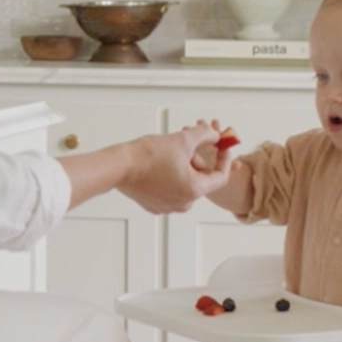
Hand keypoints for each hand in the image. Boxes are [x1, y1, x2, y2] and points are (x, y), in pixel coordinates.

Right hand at [119, 121, 234, 213]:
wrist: (118, 166)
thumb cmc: (146, 156)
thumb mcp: (183, 140)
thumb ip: (205, 135)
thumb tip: (215, 135)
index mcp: (194, 190)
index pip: (220, 177)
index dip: (224, 159)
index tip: (221, 147)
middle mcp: (183, 203)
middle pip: (201, 179)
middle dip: (198, 159)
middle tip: (190, 142)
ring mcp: (168, 206)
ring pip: (186, 183)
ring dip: (184, 166)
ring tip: (171, 151)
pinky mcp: (154, 205)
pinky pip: (170, 189)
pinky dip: (170, 176)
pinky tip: (159, 163)